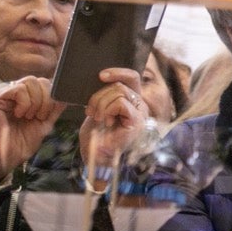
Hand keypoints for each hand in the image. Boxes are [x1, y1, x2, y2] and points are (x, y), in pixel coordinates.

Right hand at [0, 76, 62, 185]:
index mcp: (21, 95)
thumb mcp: (44, 123)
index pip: (43, 82)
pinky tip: (20, 115)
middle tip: (39, 116)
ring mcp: (1, 92)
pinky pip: (19, 89)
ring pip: (30, 81)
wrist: (5, 157)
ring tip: (29, 117)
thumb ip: (54, 108)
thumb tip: (64, 95)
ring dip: (36, 102)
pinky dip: (25, 103)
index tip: (47, 115)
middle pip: (38, 80)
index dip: (51, 97)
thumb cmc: (21, 142)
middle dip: (46, 99)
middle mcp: (10, 90)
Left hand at [78, 68, 145, 189]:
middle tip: (90, 110)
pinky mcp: (137, 122)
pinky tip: (104, 122)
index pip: (132, 77)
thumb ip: (104, 94)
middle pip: (121, 83)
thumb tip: (101, 76)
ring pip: (119, 91)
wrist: (95, 158)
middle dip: (100, 94)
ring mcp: (140, 114)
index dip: (117, 72)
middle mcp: (140, 105)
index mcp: (133, 101)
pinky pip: (120, 103)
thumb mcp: (98, 109)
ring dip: (100, 103)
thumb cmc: (96, 135)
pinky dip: (107, 110)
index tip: (100, 75)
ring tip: (97, 118)